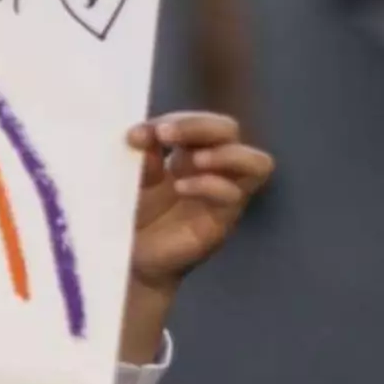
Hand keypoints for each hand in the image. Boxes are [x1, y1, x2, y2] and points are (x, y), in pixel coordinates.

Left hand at [115, 112, 274, 363]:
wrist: (127, 263)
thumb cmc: (129, 218)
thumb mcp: (130, 181)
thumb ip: (139, 157)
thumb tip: (142, 134)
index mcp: (186, 153)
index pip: (197, 122)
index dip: (173, 121)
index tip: (135, 135)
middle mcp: (210, 170)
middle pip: (228, 130)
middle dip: (199, 125)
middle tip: (165, 134)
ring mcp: (222, 196)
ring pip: (256, 162)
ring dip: (225, 154)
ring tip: (193, 160)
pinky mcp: (222, 222)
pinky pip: (237, 195)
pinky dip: (211, 184)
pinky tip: (182, 188)